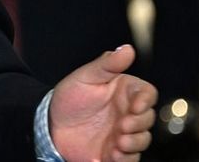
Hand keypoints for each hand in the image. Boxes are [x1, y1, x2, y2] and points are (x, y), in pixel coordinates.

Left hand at [49, 44, 156, 161]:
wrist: (50, 125)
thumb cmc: (69, 98)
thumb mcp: (85, 77)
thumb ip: (107, 64)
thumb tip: (127, 48)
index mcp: (124, 92)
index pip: (147, 94)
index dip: (145, 100)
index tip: (135, 106)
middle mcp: (127, 113)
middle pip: (148, 119)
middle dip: (138, 124)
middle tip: (122, 126)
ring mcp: (123, 133)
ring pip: (143, 140)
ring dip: (134, 143)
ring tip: (117, 143)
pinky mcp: (116, 152)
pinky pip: (131, 159)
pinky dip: (125, 159)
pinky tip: (111, 155)